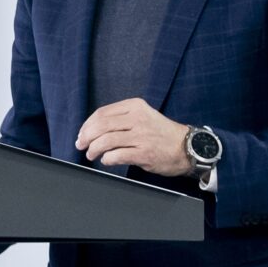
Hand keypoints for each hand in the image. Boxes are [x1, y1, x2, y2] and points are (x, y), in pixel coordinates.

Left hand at [76, 98, 190, 175]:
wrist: (187, 147)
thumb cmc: (162, 133)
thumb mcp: (143, 116)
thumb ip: (121, 118)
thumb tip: (93, 129)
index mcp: (135, 106)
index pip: (102, 113)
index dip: (87, 125)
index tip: (82, 133)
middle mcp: (137, 119)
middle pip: (101, 126)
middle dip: (86, 137)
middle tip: (81, 145)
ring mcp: (141, 136)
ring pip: (106, 141)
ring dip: (94, 149)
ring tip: (91, 154)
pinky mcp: (144, 153)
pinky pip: (117, 155)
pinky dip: (107, 159)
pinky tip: (106, 160)